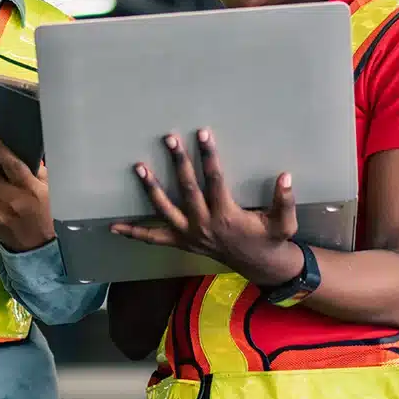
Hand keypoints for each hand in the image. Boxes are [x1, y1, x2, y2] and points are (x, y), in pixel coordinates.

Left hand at [110, 129, 302, 281]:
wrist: (258, 265)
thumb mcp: (284, 223)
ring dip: (151, 188)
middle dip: (178, 162)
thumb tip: (285, 177)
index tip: (203, 134)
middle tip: (169, 138)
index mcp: (226, 216)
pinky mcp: (180, 242)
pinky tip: (114, 227)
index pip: (215, 180)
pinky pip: (153, 238)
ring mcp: (188, 234)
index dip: (209, 157)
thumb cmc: (270, 239)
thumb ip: (285, 201)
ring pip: (164, 210)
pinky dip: (134, 233)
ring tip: (139, 167)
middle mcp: (203, 224)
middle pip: (187, 189)